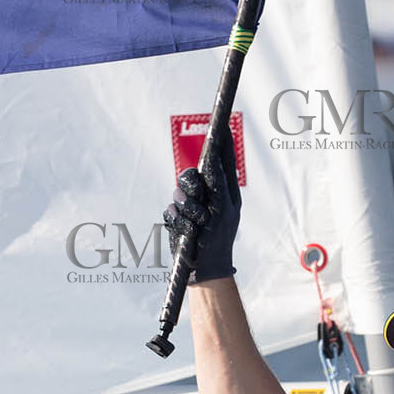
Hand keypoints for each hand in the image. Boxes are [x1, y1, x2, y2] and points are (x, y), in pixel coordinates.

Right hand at [162, 136, 240, 282]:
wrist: (203, 267)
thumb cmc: (219, 239)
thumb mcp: (224, 209)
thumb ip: (218, 183)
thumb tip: (214, 159)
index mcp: (223, 190)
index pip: (220, 161)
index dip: (220, 144)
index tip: (221, 126)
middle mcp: (206, 194)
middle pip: (191, 173)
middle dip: (192, 186)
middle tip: (198, 196)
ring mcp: (189, 205)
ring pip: (178, 191)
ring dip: (187, 208)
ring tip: (197, 223)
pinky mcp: (175, 217)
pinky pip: (170, 209)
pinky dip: (178, 220)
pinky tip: (188, 231)